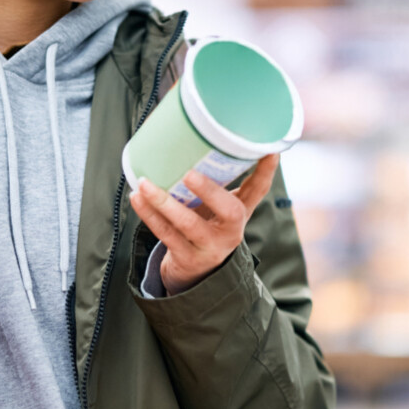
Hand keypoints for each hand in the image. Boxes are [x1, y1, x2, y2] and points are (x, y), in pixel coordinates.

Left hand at [128, 154, 278, 295]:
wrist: (195, 275)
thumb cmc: (204, 228)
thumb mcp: (216, 209)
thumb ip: (213, 182)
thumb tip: (189, 134)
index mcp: (239, 213)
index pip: (258, 190)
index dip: (266, 171)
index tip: (270, 151)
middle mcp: (231, 231)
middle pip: (230, 212)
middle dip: (210, 191)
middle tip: (190, 174)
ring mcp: (210, 247)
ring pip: (188, 224)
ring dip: (165, 203)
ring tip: (146, 184)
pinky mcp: (188, 258)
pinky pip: (166, 234)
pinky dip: (150, 214)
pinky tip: (138, 198)